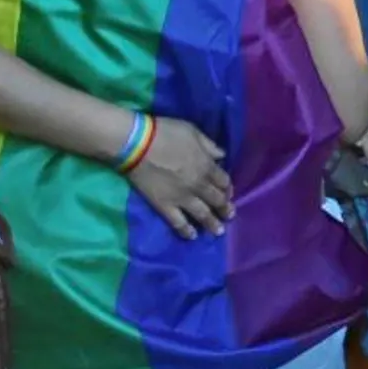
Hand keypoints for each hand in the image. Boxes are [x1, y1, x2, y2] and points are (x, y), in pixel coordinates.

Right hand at [128, 117, 232, 239]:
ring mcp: (182, 197)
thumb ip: (209, 146)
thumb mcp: (193, 132)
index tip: (229, 193)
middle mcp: (199, 185)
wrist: (137, 144)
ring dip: (212, 224)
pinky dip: (186, 230)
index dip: (228, 188)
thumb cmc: (165, 133)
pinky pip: (178, 222)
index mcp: (207, 166)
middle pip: (216, 200)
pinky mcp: (164, 205)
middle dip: (225, 208)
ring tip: (218, 231)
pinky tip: (192, 236)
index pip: (224, 181)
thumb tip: (222, 156)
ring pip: (202, 214)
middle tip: (229, 215)